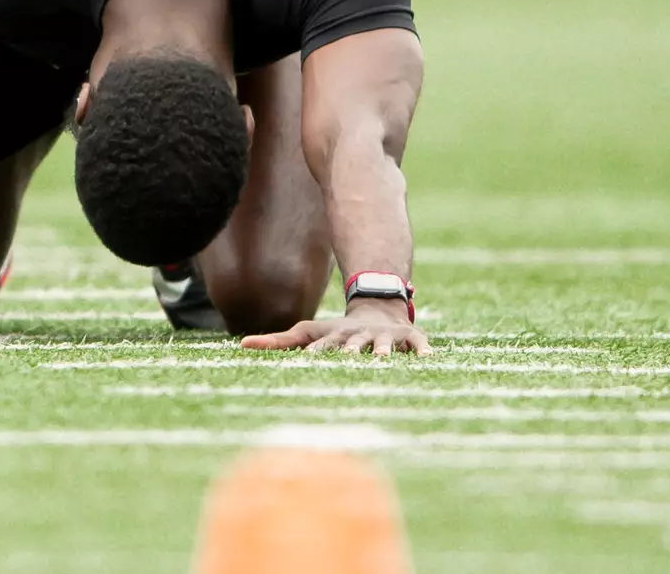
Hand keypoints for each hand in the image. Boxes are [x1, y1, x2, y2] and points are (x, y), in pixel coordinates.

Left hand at [239, 298, 430, 355]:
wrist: (376, 308)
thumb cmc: (336, 332)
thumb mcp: (307, 333)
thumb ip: (277, 341)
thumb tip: (240, 344)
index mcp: (336, 339)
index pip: (325, 347)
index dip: (319, 352)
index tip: (311, 359)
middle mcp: (360, 337)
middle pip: (354, 345)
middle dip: (351, 351)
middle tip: (349, 358)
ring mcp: (383, 337)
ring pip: (383, 345)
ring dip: (383, 352)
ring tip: (383, 360)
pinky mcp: (406, 337)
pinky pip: (416, 343)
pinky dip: (421, 350)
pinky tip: (428, 359)